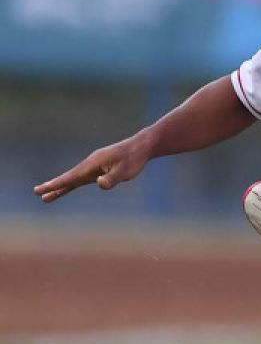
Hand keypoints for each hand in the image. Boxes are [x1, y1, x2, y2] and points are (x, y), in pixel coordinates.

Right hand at [33, 135, 151, 202]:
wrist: (140, 147)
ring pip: (74, 179)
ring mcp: (93, 167)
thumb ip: (112, 178)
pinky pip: (82, 179)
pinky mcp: (98, 170)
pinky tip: (66, 188)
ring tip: (46, 196)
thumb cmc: (133, 159)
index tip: (43, 189)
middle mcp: (90, 164)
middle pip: (69, 177)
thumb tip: (99, 184)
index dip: (57, 184)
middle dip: (53, 186)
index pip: (72, 176)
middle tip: (37, 192)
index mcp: (93, 163)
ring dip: (60, 187)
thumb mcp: (125, 170)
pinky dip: (72, 184)